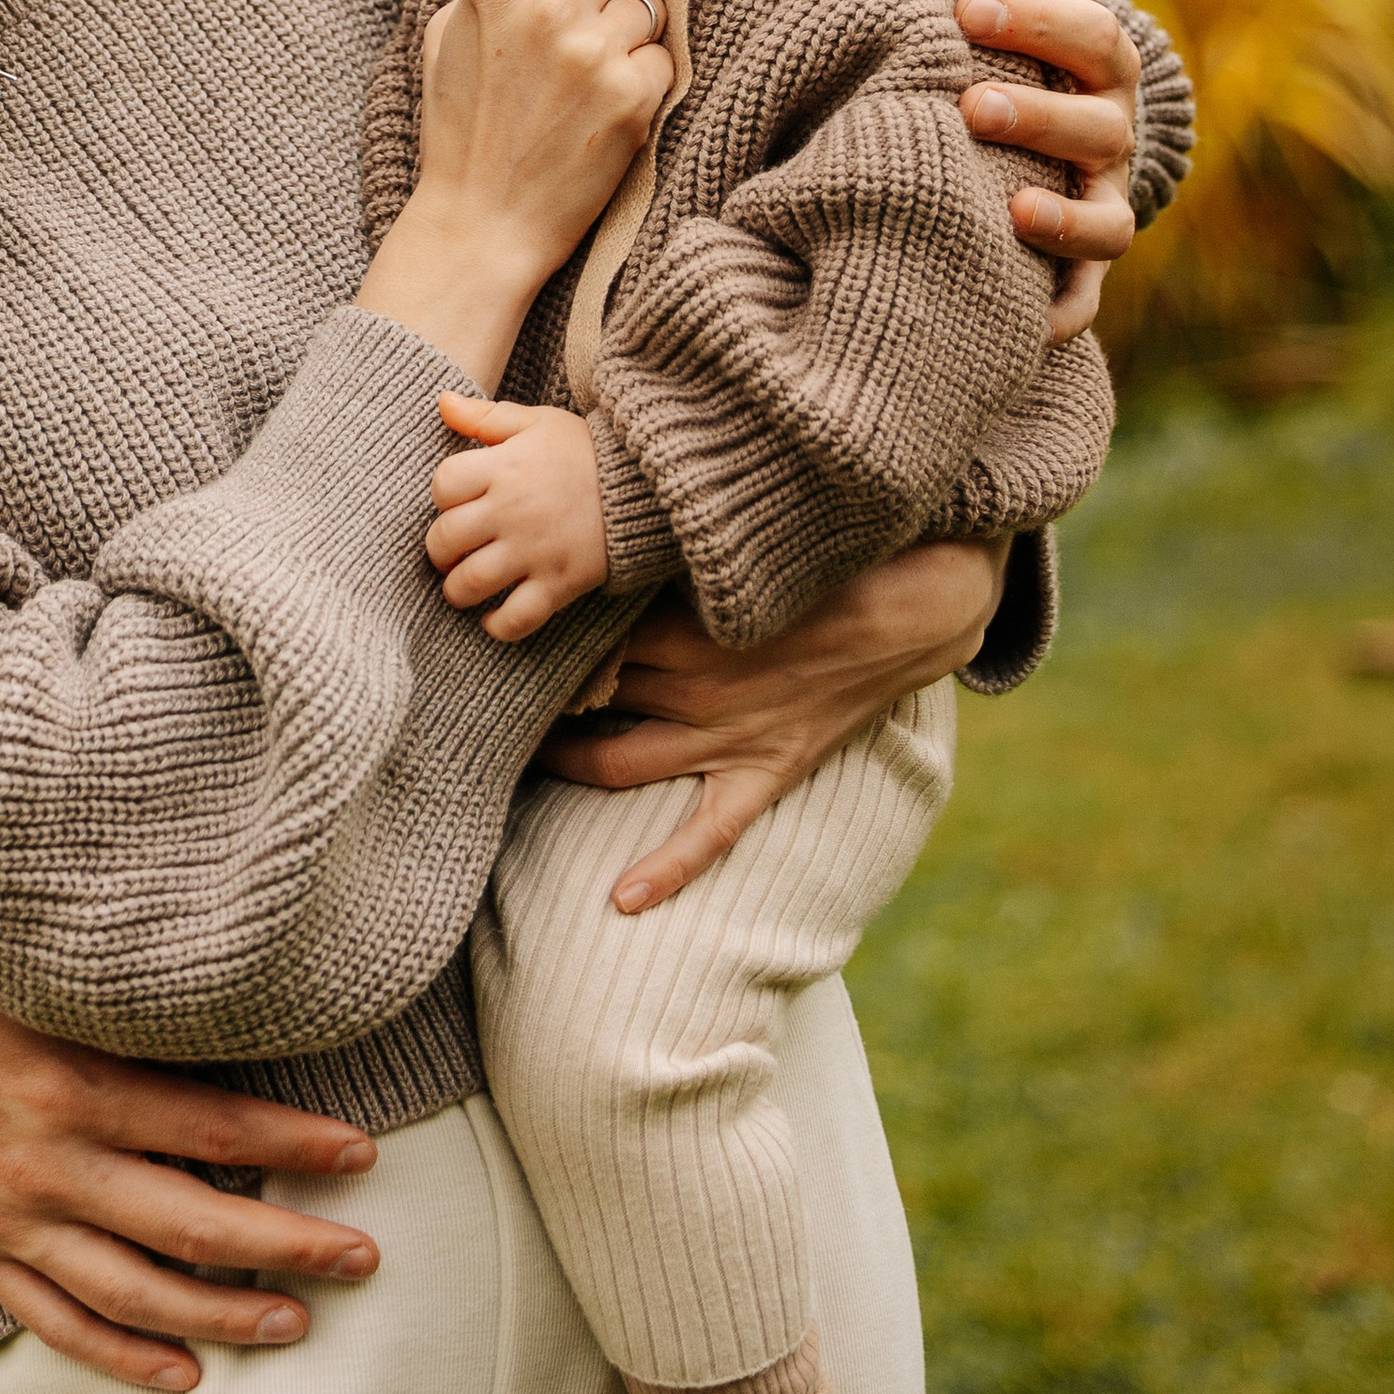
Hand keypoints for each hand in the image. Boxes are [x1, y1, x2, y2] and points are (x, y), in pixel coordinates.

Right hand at [0, 951, 381, 1393]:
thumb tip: (228, 1043)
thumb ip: (128, 1024)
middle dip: (289, 1246)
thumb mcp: (42, 985)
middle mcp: (47, 1166)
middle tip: (364, 1257)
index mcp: (72, 1086)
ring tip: (296, 1324)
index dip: (295, 1144)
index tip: (362, 1154)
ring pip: (137, 1295)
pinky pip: (60, 1325)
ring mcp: (10, 1222)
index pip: (214, 1129)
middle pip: (193, 1225)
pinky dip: (124, 1358)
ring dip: (224, 1316)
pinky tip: (185, 1375)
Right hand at [359, 0, 671, 386]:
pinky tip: (600, 120)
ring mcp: (591, 46)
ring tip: (577, 92)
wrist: (478, 224)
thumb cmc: (465, 125)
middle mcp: (545, 0)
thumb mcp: (456, 33)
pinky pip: (661, 53)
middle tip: (562, 54)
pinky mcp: (634, 92)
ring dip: (624, 38)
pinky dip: (641, 83)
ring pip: (644, 1)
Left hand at [428, 392, 607, 639]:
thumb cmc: (585, 451)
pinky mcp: (559, 584)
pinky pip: (516, 619)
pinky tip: (493, 618)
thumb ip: (485, 416)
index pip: (443, 485)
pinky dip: (498, 626)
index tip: (456, 501)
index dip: (442, 495)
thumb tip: (442, 402)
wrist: (646, 483)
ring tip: (464, 585)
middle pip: (446, 539)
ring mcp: (534, 551)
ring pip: (471, 583)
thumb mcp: (537, 422)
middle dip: (439, 550)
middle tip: (451, 552)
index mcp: (503, 467)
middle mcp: (512, 511)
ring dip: (457, 590)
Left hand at [540, 536, 1007, 912]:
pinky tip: (621, 900)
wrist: (908, 615)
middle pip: (588, 700)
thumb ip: (673, 537)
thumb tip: (611, 493)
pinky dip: (663, 871)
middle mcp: (695, 688)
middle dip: (538, 700)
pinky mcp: (763, 776)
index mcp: (684, 626)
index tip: (500, 631)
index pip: (585, 642)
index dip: (539, 642)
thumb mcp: (740, 544)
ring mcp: (728, 740)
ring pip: (618, 765)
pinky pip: (706, 835)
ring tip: (520, 762)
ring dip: (566, 765)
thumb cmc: (819, 565)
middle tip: (486, 697)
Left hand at [961, 0, 1139, 340]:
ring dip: (1060, 214)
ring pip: (1103, 220)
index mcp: (1099, 64)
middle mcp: (1113, 136)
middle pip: (1097, 123)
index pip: (1087, 35)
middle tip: (969, 102)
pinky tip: (1024, 327)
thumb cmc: (1035, 54)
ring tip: (1007, 201)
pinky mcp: (1084, 275)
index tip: (967, 5)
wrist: (1075, 141)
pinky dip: (1058, 316)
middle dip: (1038, 112)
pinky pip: (1081, 304)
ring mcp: (1104, 204)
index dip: (1035, 20)